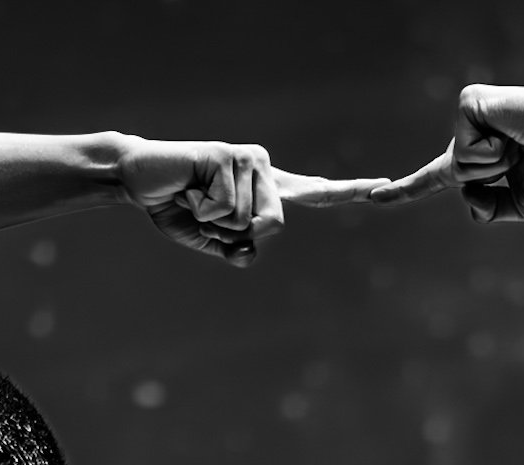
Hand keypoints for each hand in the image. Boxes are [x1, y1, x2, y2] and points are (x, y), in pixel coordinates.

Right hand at [118, 139, 390, 265]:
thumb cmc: (176, 207)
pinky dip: (201, 208)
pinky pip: (225, 207)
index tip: (383, 187)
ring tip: (195, 196)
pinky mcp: (228, 155)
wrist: (139, 179)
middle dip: (235, 234)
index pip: (313, 191)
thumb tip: (252, 251)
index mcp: (267, 188)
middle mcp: (265, 169)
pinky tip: (189, 187)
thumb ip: (235, 250)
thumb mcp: (211, 241)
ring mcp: (249, 158)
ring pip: (246, 219)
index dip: (347, 191)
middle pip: (273, 223)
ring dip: (212, 220)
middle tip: (206, 212)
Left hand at [371, 85, 523, 222]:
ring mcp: (465, 117)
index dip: (404, 190)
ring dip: (497, 166)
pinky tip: (514, 133)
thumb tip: (464, 192)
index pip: (432, 179)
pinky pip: (467, 150)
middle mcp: (465, 136)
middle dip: (477, 175)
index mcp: (476, 160)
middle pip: (448, 178)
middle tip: (522, 151)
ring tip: (521, 144)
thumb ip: (490, 211)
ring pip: (459, 167)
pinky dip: (495, 151)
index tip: (375, 197)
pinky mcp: (468, 104)